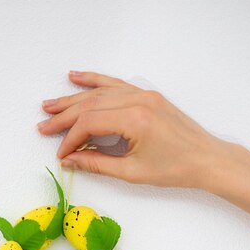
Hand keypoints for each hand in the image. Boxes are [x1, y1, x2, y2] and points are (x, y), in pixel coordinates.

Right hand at [38, 70, 249, 220]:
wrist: (207, 159)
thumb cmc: (176, 169)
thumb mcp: (132, 172)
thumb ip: (97, 164)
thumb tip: (70, 161)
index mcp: (135, 120)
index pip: (89, 123)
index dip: (70, 139)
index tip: (61, 154)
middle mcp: (138, 101)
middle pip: (90, 104)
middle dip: (64, 117)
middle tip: (43, 125)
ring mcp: (143, 94)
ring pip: (100, 93)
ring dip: (73, 98)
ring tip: (51, 105)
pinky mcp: (147, 95)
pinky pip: (116, 84)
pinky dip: (95, 81)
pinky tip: (77, 77)